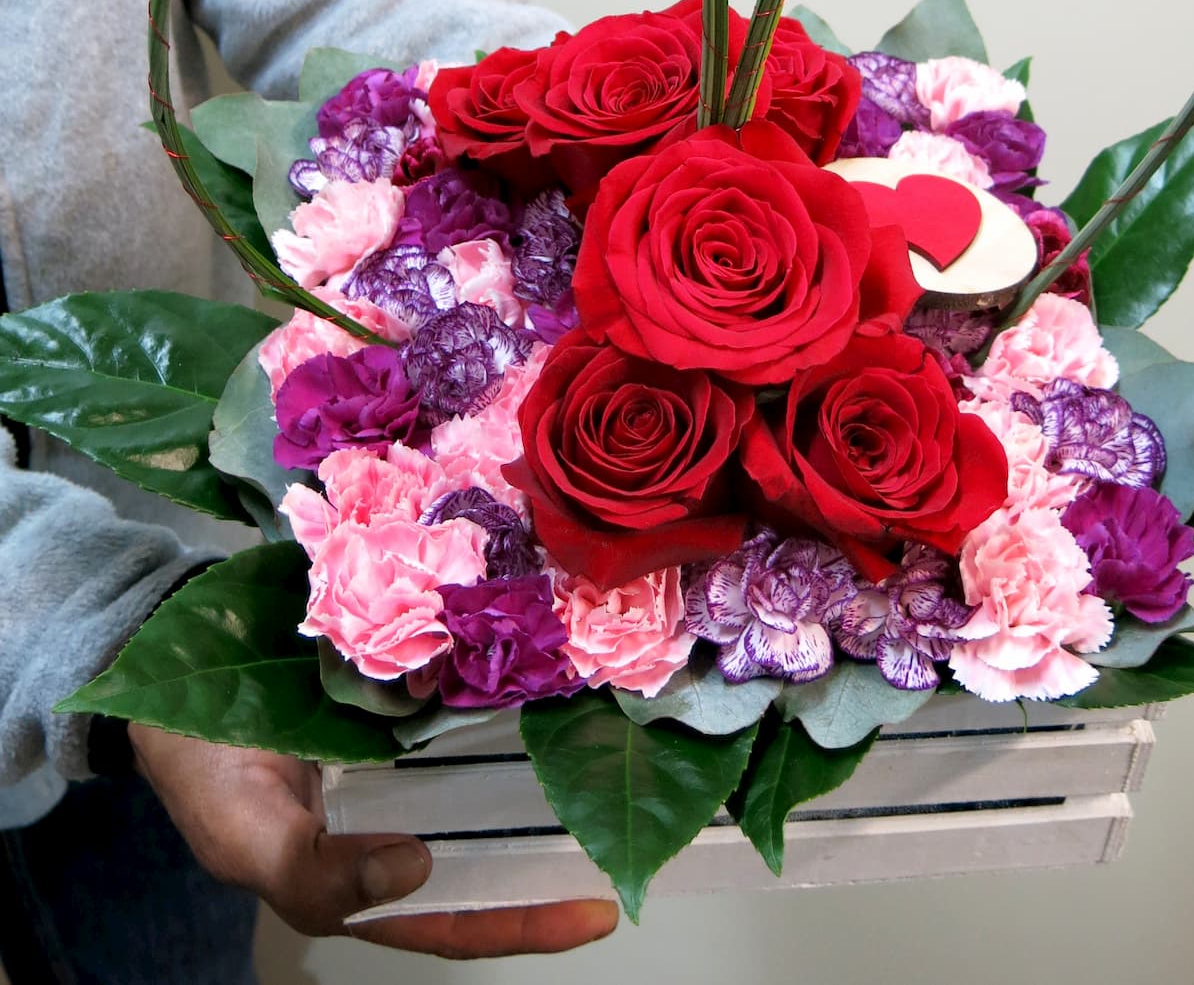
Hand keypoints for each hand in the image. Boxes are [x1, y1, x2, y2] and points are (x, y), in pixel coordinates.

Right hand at [128, 724, 618, 958]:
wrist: (166, 671)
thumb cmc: (203, 769)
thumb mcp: (245, 841)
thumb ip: (322, 878)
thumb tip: (417, 872)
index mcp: (361, 876)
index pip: (458, 915)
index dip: (526, 922)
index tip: (598, 912)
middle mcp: (396, 817)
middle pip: (488, 847)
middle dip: (554, 848)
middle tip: (628, 832)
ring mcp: (403, 757)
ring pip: (486, 776)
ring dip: (540, 770)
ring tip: (607, 757)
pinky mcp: (400, 696)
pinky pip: (460, 707)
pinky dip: (498, 698)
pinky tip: (543, 683)